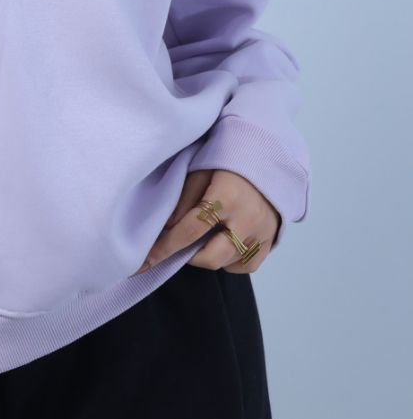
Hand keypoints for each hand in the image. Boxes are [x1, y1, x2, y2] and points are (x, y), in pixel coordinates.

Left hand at [137, 169, 281, 273]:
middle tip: (181, 243)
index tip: (145, 261)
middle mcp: (248, 219)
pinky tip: (223, 244)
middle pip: (212, 257)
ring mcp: (263, 231)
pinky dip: (232, 261)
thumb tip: (166, 229)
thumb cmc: (229, 158)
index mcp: (227, 197)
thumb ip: (184, 198)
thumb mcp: (201, 168)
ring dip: (210, 256)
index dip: (165, 248)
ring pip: (229, 263)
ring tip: (204, 236)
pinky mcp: (272, 238)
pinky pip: (248, 264)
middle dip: (189, 256)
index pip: (190, 231)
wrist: (269, 153)